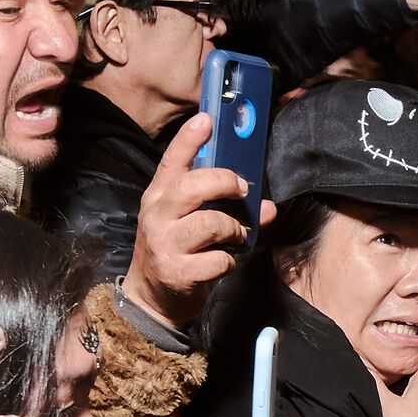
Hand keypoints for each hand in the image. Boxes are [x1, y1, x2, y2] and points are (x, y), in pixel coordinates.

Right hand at [125, 113, 277, 327]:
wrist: (150, 297)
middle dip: (225, 182)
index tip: (207, 119)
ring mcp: (164, 243)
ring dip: (233, 228)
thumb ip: (224, 206)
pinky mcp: (177, 271)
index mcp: (159, 194)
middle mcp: (157, 214)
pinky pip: (218, 259)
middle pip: (193, 186)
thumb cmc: (175, 248)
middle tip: (242, 190)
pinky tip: (223, 260)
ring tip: (236, 235)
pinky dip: (229, 260)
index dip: (189, 138)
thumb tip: (267, 207)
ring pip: (210, 222)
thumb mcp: (188, 220)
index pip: (172, 160)